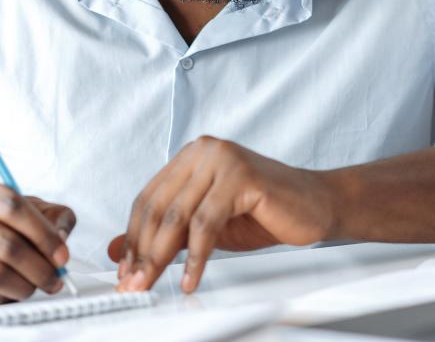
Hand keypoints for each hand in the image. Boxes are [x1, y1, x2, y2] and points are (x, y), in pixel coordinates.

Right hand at [0, 175, 75, 304]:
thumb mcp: (20, 205)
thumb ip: (51, 214)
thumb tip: (62, 237)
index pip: (14, 207)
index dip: (44, 233)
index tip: (62, 254)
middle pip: (7, 244)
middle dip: (40, 266)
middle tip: (56, 277)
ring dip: (26, 284)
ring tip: (40, 284)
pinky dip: (8, 295)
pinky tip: (17, 289)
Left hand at [108, 136, 335, 292]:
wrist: (316, 205)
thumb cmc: (264, 212)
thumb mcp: (205, 225)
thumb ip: (166, 232)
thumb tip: (117, 248)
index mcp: (192, 155)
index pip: (149, 196)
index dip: (133, 235)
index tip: (125, 268)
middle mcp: (203, 150)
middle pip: (160, 205)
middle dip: (142, 250)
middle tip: (132, 283)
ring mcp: (222, 159)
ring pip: (178, 214)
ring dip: (160, 256)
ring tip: (151, 284)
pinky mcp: (240, 175)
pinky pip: (206, 223)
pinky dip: (195, 256)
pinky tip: (190, 278)